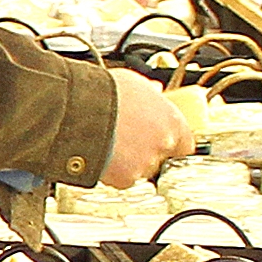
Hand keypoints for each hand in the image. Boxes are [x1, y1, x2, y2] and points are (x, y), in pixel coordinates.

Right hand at [99, 69, 188, 190]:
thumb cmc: (103, 93)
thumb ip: (150, 93)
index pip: (185, 144)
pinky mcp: (124, 178)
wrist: (75, 110)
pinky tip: (102, 154)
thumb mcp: (133, 83)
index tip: (161, 140)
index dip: (171, 142)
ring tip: (110, 143)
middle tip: (128, 138)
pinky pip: (121, 178)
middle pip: (160, 157)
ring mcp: (144, 164)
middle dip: (146, 150)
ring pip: (139, 168)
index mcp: (171, 121)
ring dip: (129, 160)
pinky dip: (112, 170)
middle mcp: (162, 145)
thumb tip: (154, 92)